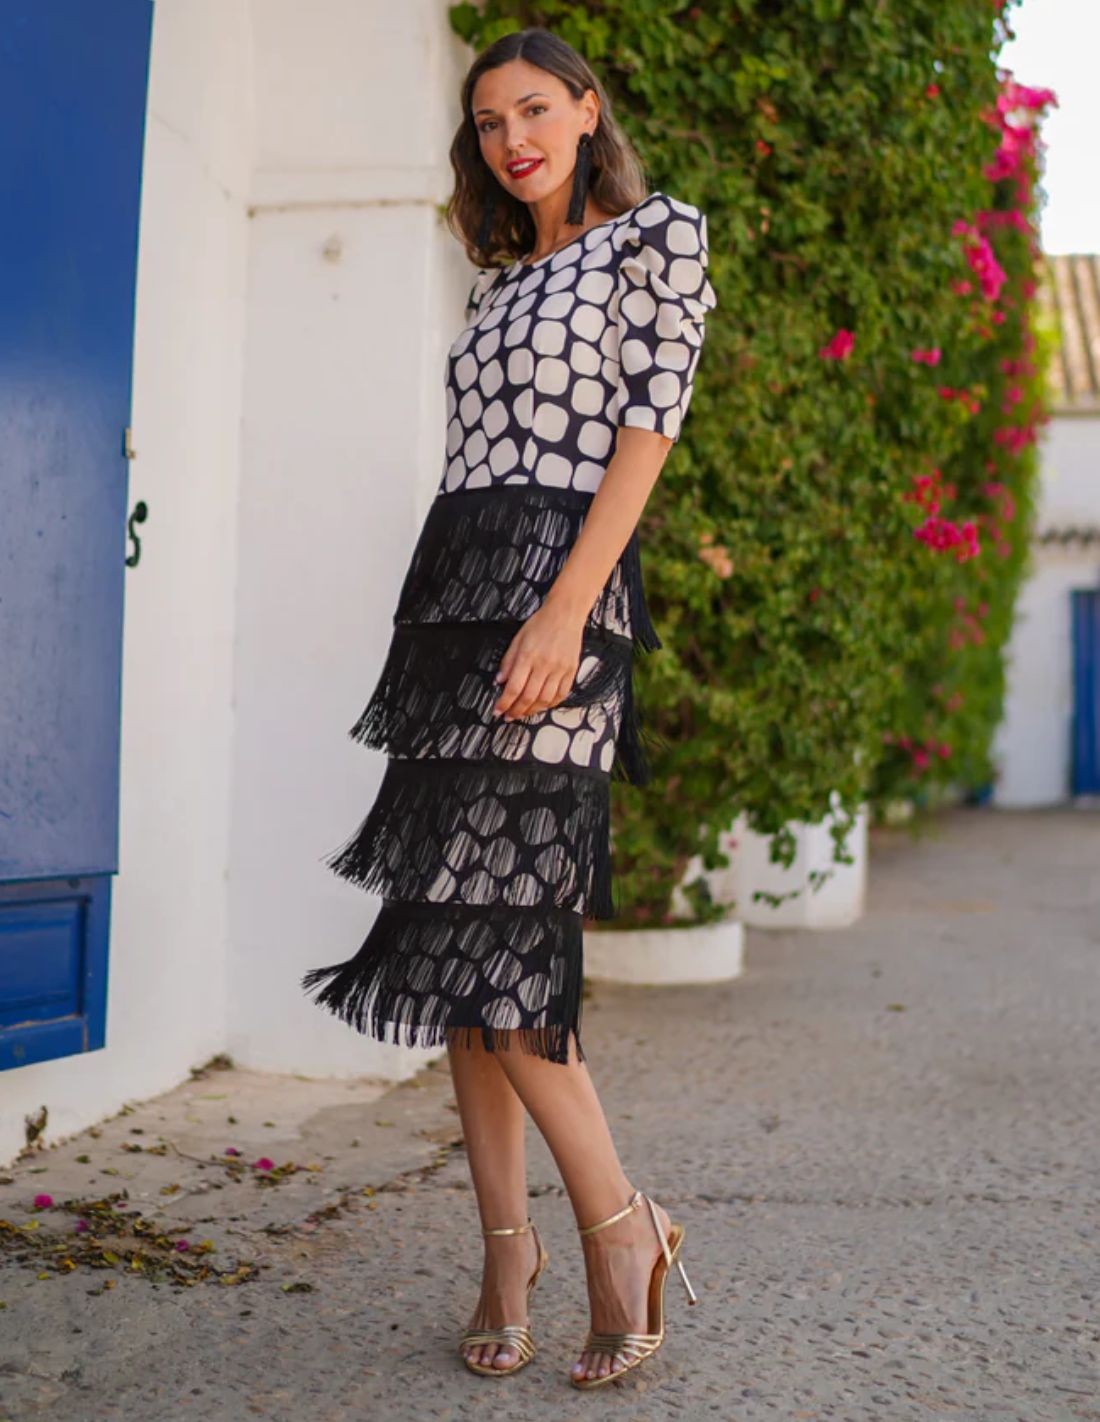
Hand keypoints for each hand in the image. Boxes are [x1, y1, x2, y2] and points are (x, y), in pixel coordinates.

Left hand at [493, 602, 584, 720]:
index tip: (498, 710)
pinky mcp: (571, 671)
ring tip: (523, 713)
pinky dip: (550, 704)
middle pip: (528, 697)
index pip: (514, 687)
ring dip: (532, 711)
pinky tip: (542, 706)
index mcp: (528, 656)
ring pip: (545, 700)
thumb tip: (500, 680)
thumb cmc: (541, 624)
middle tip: (509, 715)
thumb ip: (508, 661)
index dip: (504, 703)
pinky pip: (561, 695)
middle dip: (516, 711)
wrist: (565, 615)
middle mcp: (544, 665)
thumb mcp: (517, 639)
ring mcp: (559, 669)